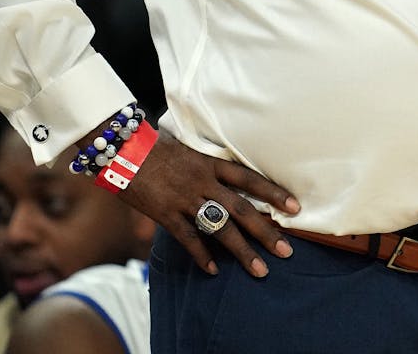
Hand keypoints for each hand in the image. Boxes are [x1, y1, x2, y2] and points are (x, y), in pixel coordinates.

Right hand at [113, 132, 300, 277]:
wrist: (122, 148)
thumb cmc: (156, 146)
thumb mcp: (188, 148)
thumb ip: (206, 165)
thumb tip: (222, 173)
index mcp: (211, 164)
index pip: (251, 179)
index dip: (274, 194)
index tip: (295, 208)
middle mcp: (204, 183)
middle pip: (243, 210)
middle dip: (267, 232)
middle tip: (286, 251)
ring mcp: (185, 199)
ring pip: (221, 229)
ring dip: (243, 251)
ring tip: (261, 270)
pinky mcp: (165, 214)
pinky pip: (188, 238)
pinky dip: (202, 255)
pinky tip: (214, 270)